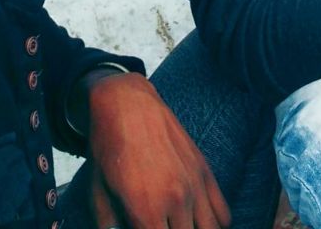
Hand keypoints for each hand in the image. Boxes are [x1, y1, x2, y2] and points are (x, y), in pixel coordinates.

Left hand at [86, 72, 230, 228]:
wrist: (127, 104)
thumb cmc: (108, 148)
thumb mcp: (96, 194)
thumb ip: (109, 227)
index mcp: (146, 210)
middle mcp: (176, 201)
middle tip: (160, 224)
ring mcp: (194, 185)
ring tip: (180, 225)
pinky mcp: (204, 170)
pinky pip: (223, 214)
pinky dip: (215, 224)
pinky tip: (197, 220)